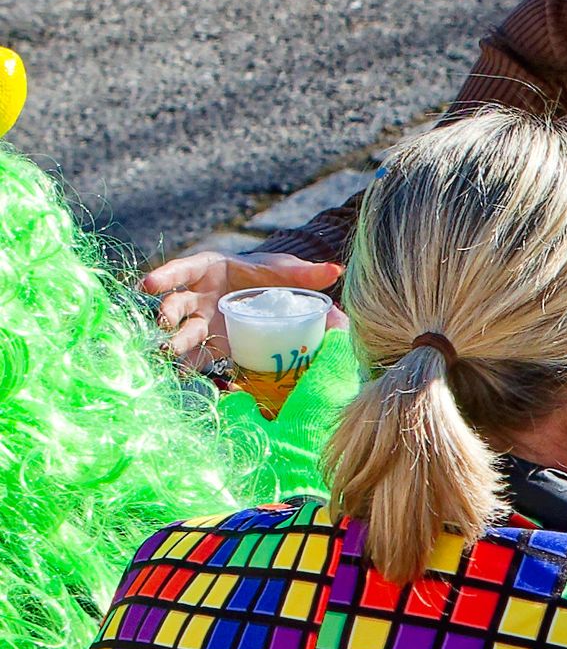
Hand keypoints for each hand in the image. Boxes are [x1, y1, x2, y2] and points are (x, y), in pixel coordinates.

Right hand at [139, 252, 342, 367]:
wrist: (268, 298)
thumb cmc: (269, 276)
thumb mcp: (285, 271)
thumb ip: (306, 274)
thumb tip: (336, 271)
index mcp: (209, 271)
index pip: (182, 270)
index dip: (165, 276)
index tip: (148, 284)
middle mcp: (197, 297)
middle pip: (176, 305)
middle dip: (167, 314)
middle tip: (163, 325)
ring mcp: (199, 322)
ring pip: (180, 332)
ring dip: (172, 343)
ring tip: (164, 354)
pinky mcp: (207, 346)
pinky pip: (193, 357)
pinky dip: (186, 368)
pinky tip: (177, 378)